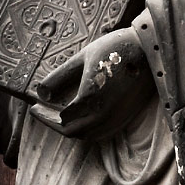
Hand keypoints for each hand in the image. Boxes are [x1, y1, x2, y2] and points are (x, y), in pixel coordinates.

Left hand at [30, 27, 154, 139]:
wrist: (150, 50)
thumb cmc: (115, 48)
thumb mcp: (83, 57)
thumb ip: (60, 76)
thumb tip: (40, 91)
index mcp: (90, 99)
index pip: (61, 118)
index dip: (44, 115)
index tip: (34, 107)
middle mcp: (103, 114)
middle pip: (72, 131)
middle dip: (54, 123)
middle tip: (43, 112)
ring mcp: (116, 118)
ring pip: (87, 136)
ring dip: (71, 129)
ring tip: (59, 116)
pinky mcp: (126, 118)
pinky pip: (102, 134)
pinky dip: (87, 131)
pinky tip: (81, 119)